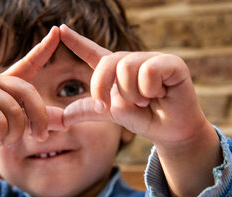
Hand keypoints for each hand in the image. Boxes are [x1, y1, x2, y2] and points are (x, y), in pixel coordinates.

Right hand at [0, 27, 62, 161]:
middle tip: (41, 137)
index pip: (29, 63)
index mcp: (7, 83)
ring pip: (15, 113)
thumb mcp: (17, 126)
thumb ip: (37, 121)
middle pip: (29, 93)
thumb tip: (65, 122)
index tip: (58, 31)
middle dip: (39, 118)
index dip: (44, 48)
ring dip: (13, 133)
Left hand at [60, 24, 221, 196]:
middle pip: (107, 63)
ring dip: (133, 94)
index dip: (76, 41)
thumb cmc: (142, 119)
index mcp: (115, 71)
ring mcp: (151, 59)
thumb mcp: (110, 114)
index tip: (60, 30)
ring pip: (127, 68)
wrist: (169, 131)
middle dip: (105, 88)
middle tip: (117, 106)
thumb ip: (87, 110)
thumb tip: (62, 117)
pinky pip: (149, 70)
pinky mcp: (170, 62)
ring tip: (146, 100)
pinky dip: (150, 89)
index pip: (92, 52)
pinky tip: (160, 93)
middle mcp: (131, 61)